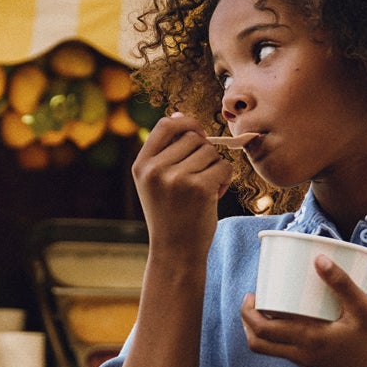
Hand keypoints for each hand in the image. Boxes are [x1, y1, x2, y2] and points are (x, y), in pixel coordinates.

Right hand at [132, 113, 254, 261]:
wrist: (175, 251)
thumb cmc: (170, 214)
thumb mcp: (156, 181)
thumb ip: (166, 150)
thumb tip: (180, 115)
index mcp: (141, 165)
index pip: (166, 125)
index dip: (186, 124)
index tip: (198, 135)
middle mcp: (155, 169)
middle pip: (193, 137)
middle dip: (204, 153)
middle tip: (200, 176)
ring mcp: (176, 178)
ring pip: (211, 151)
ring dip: (215, 167)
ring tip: (205, 189)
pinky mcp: (199, 188)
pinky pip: (223, 166)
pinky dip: (225, 179)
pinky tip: (214, 195)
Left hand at [240, 255, 366, 366]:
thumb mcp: (363, 308)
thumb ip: (341, 283)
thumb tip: (319, 258)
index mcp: (310, 340)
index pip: (262, 330)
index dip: (248, 313)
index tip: (251, 295)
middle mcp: (304, 357)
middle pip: (259, 344)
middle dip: (249, 322)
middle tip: (254, 301)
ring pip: (274, 352)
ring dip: (265, 333)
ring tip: (272, 310)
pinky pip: (291, 356)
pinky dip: (284, 340)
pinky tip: (299, 324)